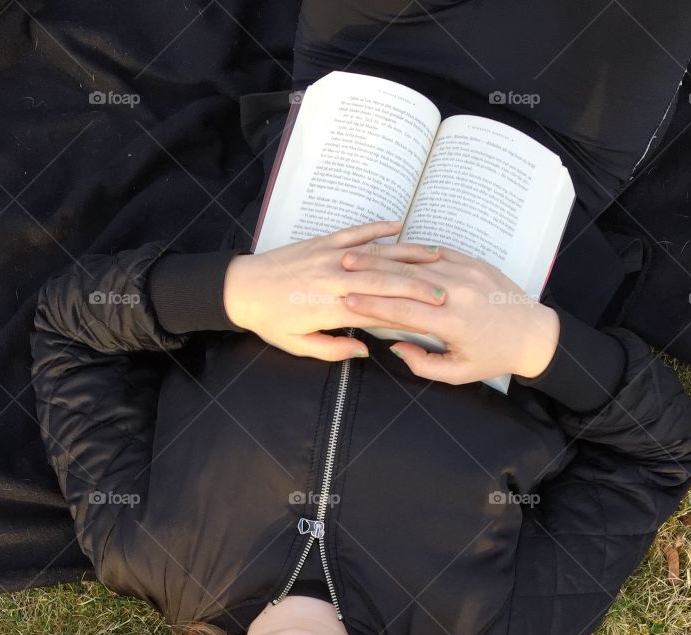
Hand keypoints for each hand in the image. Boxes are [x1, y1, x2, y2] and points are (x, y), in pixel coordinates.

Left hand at [222, 220, 444, 360]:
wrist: (242, 288)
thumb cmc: (270, 321)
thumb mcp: (298, 345)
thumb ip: (332, 350)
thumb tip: (362, 352)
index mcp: (331, 308)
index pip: (378, 312)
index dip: (406, 316)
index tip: (432, 318)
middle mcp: (335, 279)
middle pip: (386, 282)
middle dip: (419, 286)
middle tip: (448, 291)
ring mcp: (330, 256)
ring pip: (377, 254)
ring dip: (408, 255)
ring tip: (437, 256)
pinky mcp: (323, 241)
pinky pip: (355, 232)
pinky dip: (377, 228)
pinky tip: (399, 226)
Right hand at [339, 243, 560, 383]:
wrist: (533, 333)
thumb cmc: (493, 357)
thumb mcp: (458, 373)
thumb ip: (423, 363)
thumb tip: (394, 346)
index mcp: (452, 321)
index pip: (402, 310)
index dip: (372, 305)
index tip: (347, 300)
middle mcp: (457, 291)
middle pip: (404, 280)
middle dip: (371, 274)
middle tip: (342, 268)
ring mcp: (467, 272)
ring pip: (418, 262)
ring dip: (387, 258)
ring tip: (362, 255)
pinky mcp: (474, 261)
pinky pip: (438, 252)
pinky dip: (414, 252)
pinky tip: (393, 250)